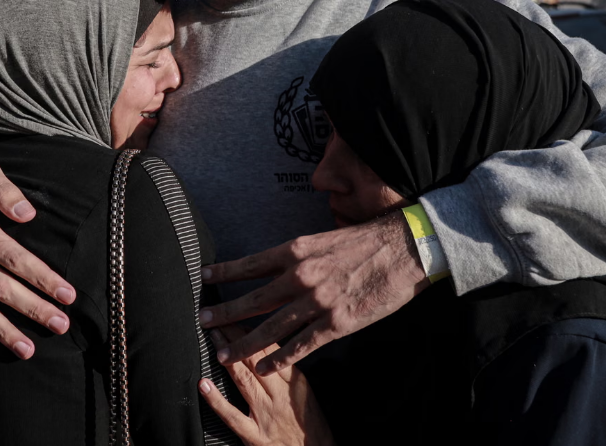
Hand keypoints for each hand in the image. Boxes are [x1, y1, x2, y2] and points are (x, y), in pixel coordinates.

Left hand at [198, 326, 333, 445]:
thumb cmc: (311, 425)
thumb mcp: (305, 392)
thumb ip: (287, 371)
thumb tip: (267, 346)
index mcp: (295, 382)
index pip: (271, 350)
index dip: (252, 331)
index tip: (237, 316)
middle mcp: (280, 395)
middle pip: (255, 359)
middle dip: (236, 337)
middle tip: (220, 319)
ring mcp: (266, 415)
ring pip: (244, 380)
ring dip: (226, 356)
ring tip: (213, 338)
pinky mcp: (254, 436)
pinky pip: (232, 416)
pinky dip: (216, 400)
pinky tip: (204, 384)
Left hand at [200, 211, 427, 373]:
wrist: (402, 250)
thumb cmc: (364, 242)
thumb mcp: (323, 239)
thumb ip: (299, 255)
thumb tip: (278, 264)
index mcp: (296, 251)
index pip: (251, 264)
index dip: (225, 272)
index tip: (205, 277)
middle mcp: (301, 276)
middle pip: (254, 299)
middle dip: (226, 312)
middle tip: (203, 320)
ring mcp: (318, 302)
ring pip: (272, 328)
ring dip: (246, 343)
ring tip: (226, 353)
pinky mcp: (337, 323)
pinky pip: (301, 345)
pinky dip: (281, 359)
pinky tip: (265, 366)